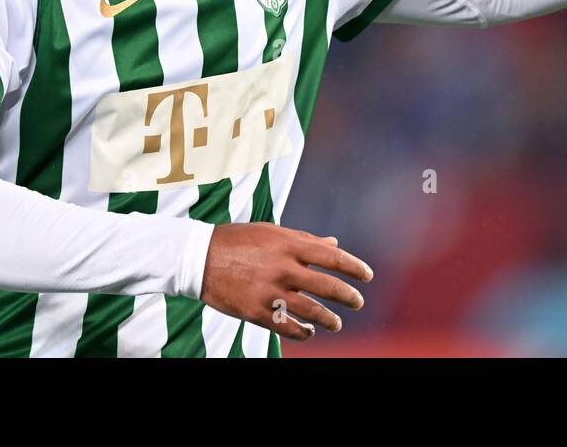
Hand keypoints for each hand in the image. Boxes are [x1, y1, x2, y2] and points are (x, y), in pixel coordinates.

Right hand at [200, 222, 371, 341]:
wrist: (199, 258)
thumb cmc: (239, 240)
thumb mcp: (273, 232)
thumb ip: (305, 240)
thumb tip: (334, 244)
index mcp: (289, 245)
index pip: (332, 258)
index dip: (354, 268)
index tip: (367, 276)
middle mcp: (283, 268)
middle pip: (327, 286)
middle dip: (348, 296)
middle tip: (358, 302)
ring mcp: (270, 292)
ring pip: (311, 311)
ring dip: (328, 320)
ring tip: (336, 323)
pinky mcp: (257, 312)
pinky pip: (287, 328)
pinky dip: (303, 332)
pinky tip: (309, 332)